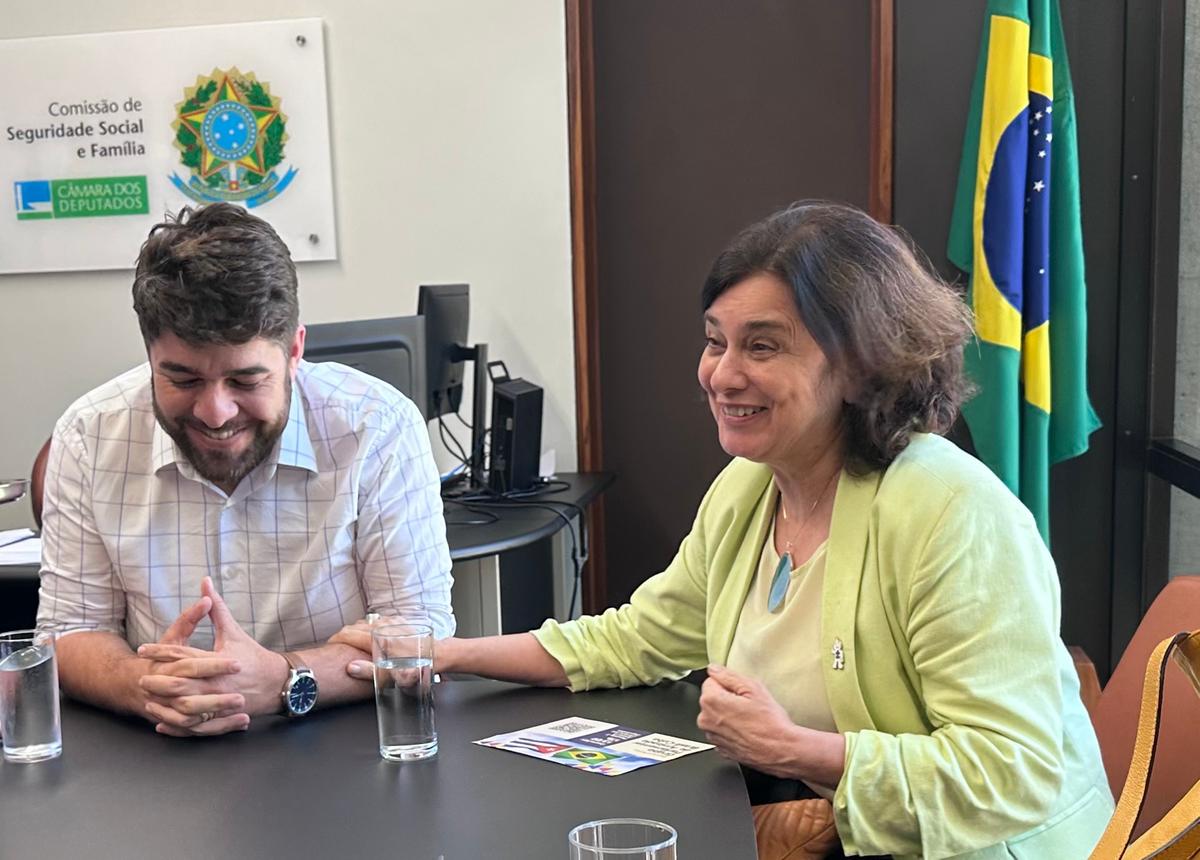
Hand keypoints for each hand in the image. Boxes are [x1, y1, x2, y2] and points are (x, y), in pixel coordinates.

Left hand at [137, 577, 288, 734]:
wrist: (277, 682)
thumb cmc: (253, 655)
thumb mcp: (233, 631)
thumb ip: (217, 608)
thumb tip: (205, 583)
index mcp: (219, 661)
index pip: (184, 655)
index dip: (161, 651)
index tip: (143, 649)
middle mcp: (218, 683)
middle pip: (180, 685)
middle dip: (158, 682)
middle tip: (141, 677)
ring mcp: (219, 703)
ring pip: (185, 709)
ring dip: (164, 706)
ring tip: (148, 701)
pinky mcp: (221, 718)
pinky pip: (196, 726)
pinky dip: (177, 727)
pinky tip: (162, 724)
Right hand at [333, 621, 457, 681]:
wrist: (442, 654)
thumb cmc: (420, 668)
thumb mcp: (395, 676)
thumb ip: (371, 671)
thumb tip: (350, 667)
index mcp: (380, 639)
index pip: (350, 634)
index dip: (336, 640)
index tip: (329, 646)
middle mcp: (385, 627)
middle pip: (356, 626)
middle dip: (344, 635)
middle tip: (336, 646)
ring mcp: (393, 623)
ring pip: (367, 622)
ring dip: (356, 630)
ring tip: (349, 641)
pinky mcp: (401, 622)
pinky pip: (379, 621)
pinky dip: (369, 626)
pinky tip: (370, 633)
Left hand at [698, 664, 833, 779]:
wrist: (781, 750)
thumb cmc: (770, 723)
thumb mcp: (753, 688)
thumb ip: (729, 675)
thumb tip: (714, 669)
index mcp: (711, 701)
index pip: (711, 680)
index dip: (729, 684)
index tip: (742, 692)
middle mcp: (706, 720)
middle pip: (712, 698)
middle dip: (726, 698)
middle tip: (747, 705)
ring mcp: (712, 736)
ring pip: (716, 716)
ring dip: (728, 715)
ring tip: (748, 719)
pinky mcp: (719, 748)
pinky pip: (721, 731)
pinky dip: (730, 729)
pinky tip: (746, 731)